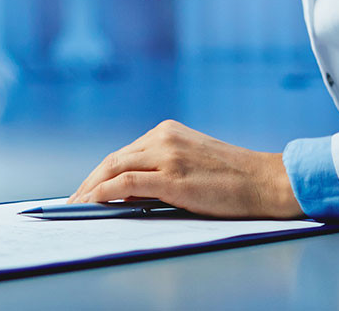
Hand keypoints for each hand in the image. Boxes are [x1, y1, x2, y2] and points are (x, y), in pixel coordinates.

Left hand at [69, 119, 302, 219]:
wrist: (264, 180)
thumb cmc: (233, 178)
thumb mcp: (193, 161)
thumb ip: (164, 166)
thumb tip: (130, 191)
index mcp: (168, 131)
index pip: (124, 152)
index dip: (101, 172)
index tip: (87, 188)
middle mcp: (163, 137)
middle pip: (114, 159)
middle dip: (90, 181)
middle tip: (74, 201)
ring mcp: (167, 155)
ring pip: (115, 168)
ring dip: (91, 189)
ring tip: (78, 207)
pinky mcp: (172, 177)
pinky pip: (126, 183)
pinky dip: (105, 193)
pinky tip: (94, 203)